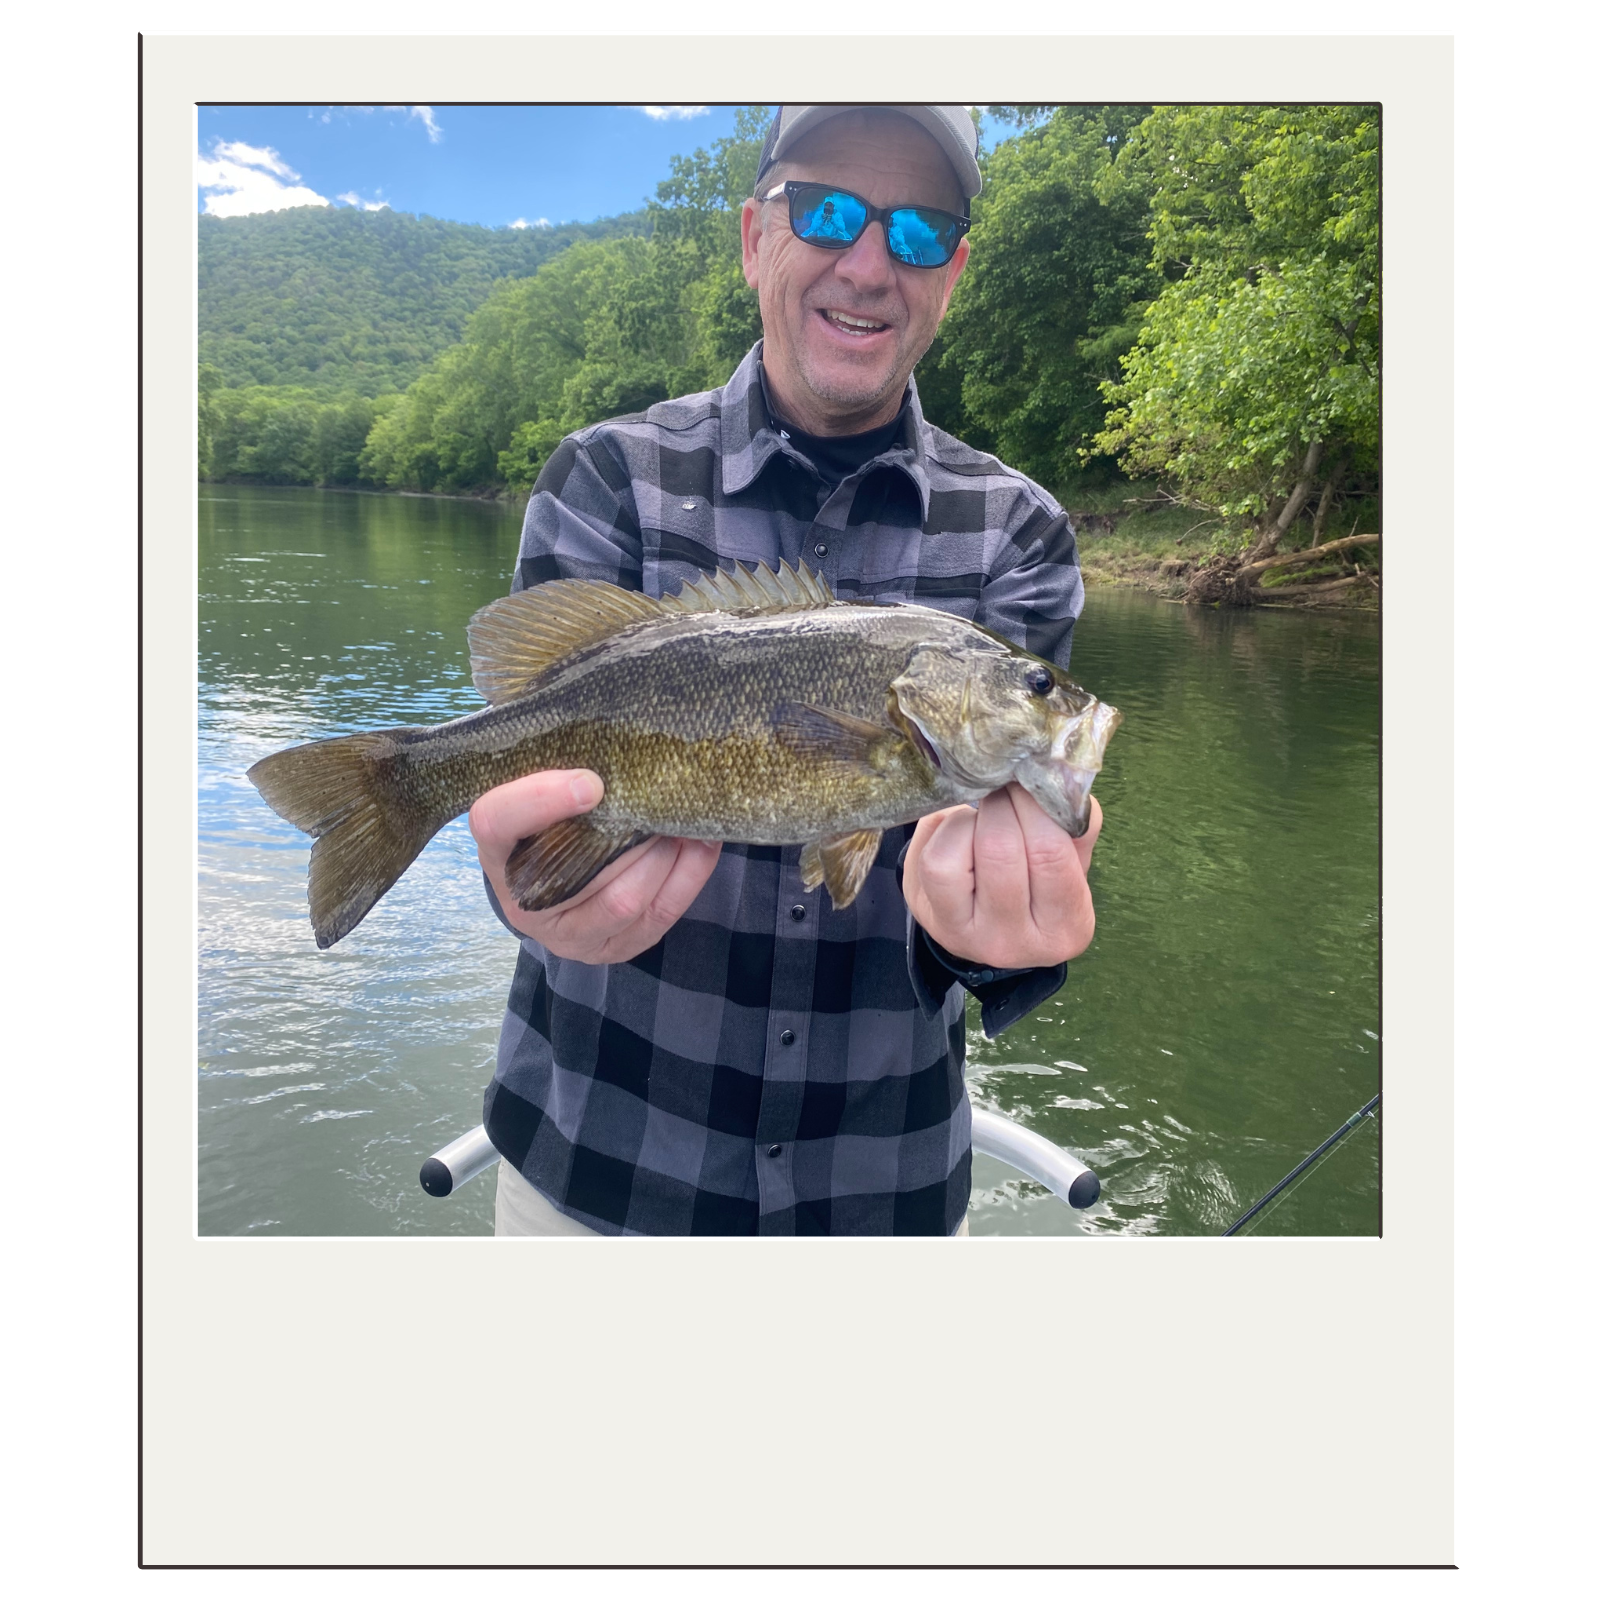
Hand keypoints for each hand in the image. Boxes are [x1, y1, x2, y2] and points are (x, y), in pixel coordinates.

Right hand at [470, 770, 721, 964]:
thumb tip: (611, 722)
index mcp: (495, 849)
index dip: (540, 800)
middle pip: (579, 869)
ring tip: (689, 818)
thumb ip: (555, 763)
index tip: (591, 781)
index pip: (496, 822)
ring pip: (625, 900)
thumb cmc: (549, 818)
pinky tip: (702, 844)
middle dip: (632, 830)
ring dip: (666, 856)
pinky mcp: (611, 948)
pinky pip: (658, 918)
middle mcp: (524, 900)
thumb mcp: (534, 786)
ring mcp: (568, 933)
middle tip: (666, 793)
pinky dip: (688, 877)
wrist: (552, 877)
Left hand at [903, 784, 1101, 969]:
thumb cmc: (1042, 883)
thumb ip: (1077, 822)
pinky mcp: (925, 915)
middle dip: (1000, 804)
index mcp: (1063, 929)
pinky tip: (959, 829)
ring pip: (947, 859)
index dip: (1035, 804)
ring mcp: (959, 934)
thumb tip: (1055, 776)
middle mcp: (1010, 942)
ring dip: (966, 820)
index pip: (1047, 851)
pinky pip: (925, 858)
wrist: (997, 922)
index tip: (1032, 781)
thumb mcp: (1074, 861)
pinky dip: (941, 828)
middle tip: (1007, 790)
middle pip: (997, 850)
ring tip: (983, 816)